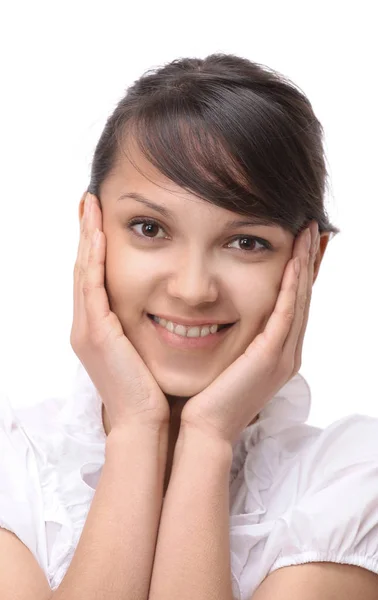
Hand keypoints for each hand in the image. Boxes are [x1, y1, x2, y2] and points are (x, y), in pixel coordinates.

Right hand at [70, 192, 168, 431]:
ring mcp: (87, 329)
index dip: (94, 247)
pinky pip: (91, 288)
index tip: (100, 219)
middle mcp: (86, 326)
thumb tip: (166, 311)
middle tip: (89, 201)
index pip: (93, 278)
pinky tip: (98, 234)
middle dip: (85, 234)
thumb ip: (146, 329)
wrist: (144, 425)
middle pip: (83, 269)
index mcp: (98, 330)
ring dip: (86, 237)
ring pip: (83, 272)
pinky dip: (93, 259)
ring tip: (90, 205)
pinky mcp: (95, 334)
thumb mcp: (146, 353)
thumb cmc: (151, 392)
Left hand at [181, 222, 319, 445]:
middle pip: (302, 297)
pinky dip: (291, 286)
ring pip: (299, 300)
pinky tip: (293, 261)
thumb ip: (232, 336)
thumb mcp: (225, 359)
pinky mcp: (270, 357)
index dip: (298, 272)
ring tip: (306, 233)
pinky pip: (286, 314)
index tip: (297, 243)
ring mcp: (282, 356)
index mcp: (276, 353)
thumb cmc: (206, 396)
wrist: (203, 429)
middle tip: (309, 228)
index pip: (292, 303)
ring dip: (303, 265)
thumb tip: (221, 314)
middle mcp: (286, 353)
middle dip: (307, 261)